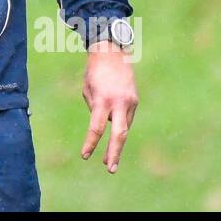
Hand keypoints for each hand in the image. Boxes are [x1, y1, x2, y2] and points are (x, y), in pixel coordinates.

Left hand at [80, 40, 137, 172]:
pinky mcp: (134, 100)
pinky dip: (119, 125)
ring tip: (108, 160)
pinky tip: (113, 130)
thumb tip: (103, 126)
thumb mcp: (87, 90)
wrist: (111, 52)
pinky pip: (126, 117)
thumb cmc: (94, 71)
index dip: (91, 143)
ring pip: (123, 127)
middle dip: (114, 153)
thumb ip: (95, 110)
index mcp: (103, 99)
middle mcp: (119, 102)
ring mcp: (130, 101)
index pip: (96, 127)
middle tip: (109, 169)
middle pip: (119, 134)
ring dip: (116, 142)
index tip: (85, 156)